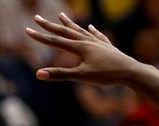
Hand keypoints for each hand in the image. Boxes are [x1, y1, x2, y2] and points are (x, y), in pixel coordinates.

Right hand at [25, 13, 139, 84]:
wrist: (130, 72)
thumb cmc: (106, 75)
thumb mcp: (81, 77)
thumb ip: (60, 74)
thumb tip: (38, 74)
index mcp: (80, 47)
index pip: (56, 41)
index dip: (41, 37)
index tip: (27, 30)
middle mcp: (88, 41)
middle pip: (66, 32)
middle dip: (50, 26)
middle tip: (37, 18)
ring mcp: (99, 43)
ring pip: (81, 31)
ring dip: (70, 24)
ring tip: (61, 16)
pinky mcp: (108, 47)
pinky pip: (98, 36)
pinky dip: (92, 31)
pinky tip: (91, 27)